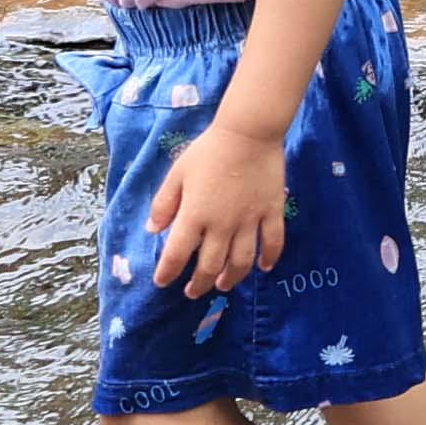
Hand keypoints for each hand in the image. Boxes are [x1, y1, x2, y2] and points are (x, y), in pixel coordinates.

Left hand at [144, 114, 288, 297]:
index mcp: (194, 215)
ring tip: (222, 285)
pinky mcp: (271, 211)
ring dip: (230, 278)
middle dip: (199, 284)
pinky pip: (273, 241)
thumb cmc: (208, 151)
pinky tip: (264, 267)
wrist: (248, 133)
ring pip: (241, 261)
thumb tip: (152, 230)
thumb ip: (164, 203)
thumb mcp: (177, 173)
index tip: (162, 282)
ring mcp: (250, 220)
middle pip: (209, 265)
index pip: (176, 254)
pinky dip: (269, 258)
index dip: (167, 272)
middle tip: (193, 292)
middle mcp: (222, 224)